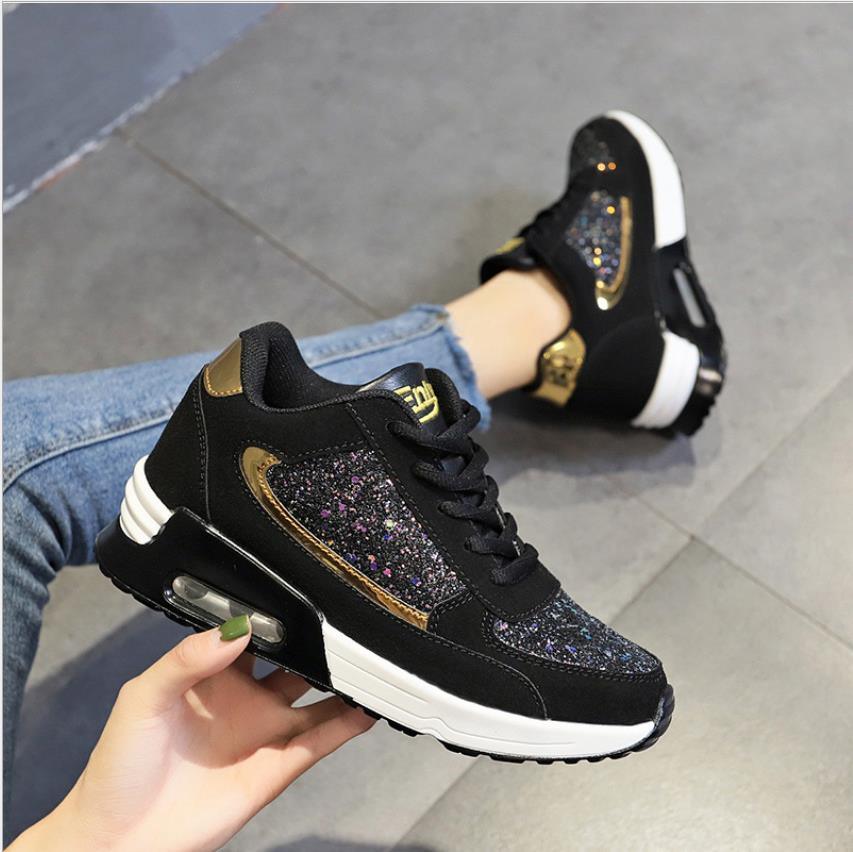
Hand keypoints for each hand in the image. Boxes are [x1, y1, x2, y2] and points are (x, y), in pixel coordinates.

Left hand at [11, 615, 374, 851]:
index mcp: (214, 671)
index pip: (256, 632)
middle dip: (321, 642)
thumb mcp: (143, 697)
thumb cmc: (120, 764)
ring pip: (318, 697)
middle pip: (295, 660)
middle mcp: (247, 696)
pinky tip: (371, 705)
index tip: (308, 590)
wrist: (119, 840)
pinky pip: (322, 739)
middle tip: (351, 620)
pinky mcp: (278, 767)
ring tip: (376, 659)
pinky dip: (349, 724)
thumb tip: (240, 629)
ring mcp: (266, 730)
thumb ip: (187, 659)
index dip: (280, 612)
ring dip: (345, 681)